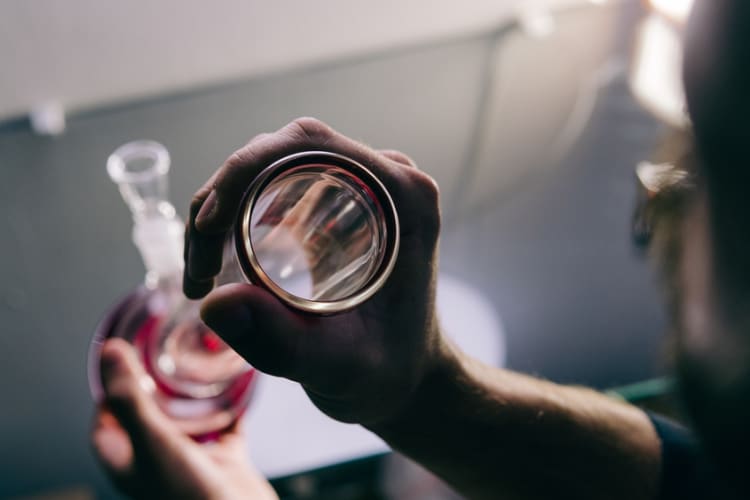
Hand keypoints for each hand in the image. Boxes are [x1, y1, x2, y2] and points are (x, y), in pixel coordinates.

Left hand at [91, 338, 277, 499]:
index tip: (125, 353)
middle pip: (149, 411)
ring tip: (202, 361)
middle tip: (166, 349)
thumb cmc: (188, 496)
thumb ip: (131, 397)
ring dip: (194, 392)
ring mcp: (192, 459)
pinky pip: (228, 424)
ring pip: (189, 417)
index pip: (107, 413)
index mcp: (127, 458)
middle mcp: (156, 458)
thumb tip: (109, 352)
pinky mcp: (225, 459)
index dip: (112, 383)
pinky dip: (232, 405)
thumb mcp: (153, 440)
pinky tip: (240, 385)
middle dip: (157, 380)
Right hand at [184, 117, 447, 425]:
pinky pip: (273, 188)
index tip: (207, 223)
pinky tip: (214, 265)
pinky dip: (233, 218)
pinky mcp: (335, 205)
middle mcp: (383, 179)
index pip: (310, 145)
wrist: (405, 379)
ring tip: (200, 275)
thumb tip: (213, 303)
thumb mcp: (340, 367)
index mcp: (402, 197)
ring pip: (269, 167)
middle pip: (282, 151)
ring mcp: (359, 188)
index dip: (244, 168)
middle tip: (199, 268)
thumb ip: (283, 343)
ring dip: (220, 209)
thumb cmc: (386, 372)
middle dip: (223, 197)